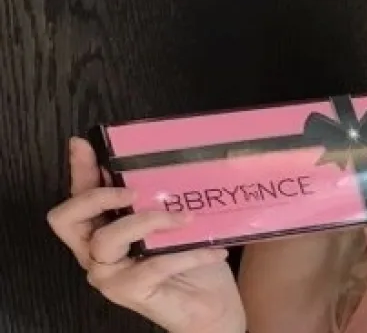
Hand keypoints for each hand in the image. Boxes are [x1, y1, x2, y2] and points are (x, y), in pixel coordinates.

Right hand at [46, 137, 245, 332]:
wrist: (212, 308)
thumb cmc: (193, 262)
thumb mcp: (178, 222)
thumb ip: (162, 198)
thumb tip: (158, 162)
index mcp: (104, 230)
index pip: (78, 198)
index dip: (78, 170)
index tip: (83, 144)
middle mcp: (97, 253)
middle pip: (66, 219)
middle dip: (96, 196)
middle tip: (133, 190)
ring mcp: (109, 275)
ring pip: (108, 239)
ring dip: (150, 221)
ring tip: (187, 219)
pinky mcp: (130, 292)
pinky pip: (155, 263)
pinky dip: (189, 253)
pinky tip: (214, 250)